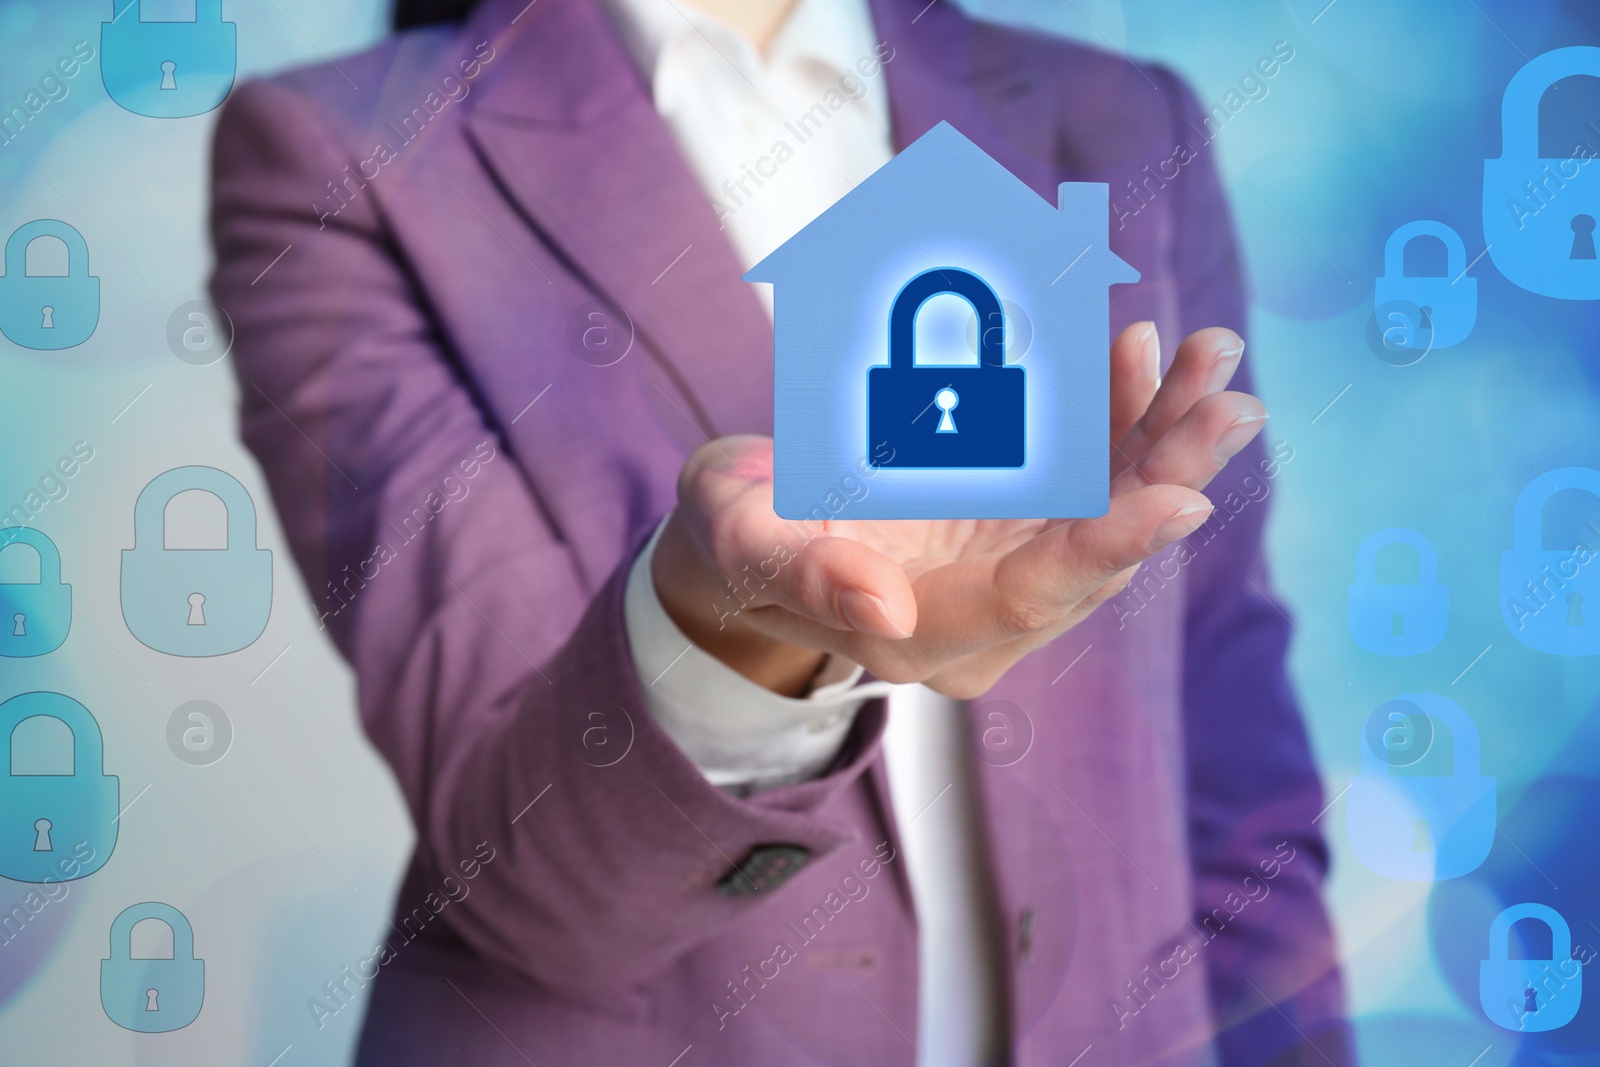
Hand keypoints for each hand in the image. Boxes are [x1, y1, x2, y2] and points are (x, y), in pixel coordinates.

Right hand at [652, 323, 1263, 698]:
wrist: (755, 531)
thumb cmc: (739, 537)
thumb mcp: (745, 546)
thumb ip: (805, 575)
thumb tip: (884, 605)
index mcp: (925, 636)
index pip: (1032, 598)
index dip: (1108, 548)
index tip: (1182, 498)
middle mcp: (991, 612)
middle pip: (1098, 553)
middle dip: (1168, 475)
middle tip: (1232, 406)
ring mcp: (1014, 561)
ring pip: (1111, 504)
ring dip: (1167, 434)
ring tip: (1214, 357)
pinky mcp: (1022, 516)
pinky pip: (1089, 468)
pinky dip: (1121, 410)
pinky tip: (1138, 351)